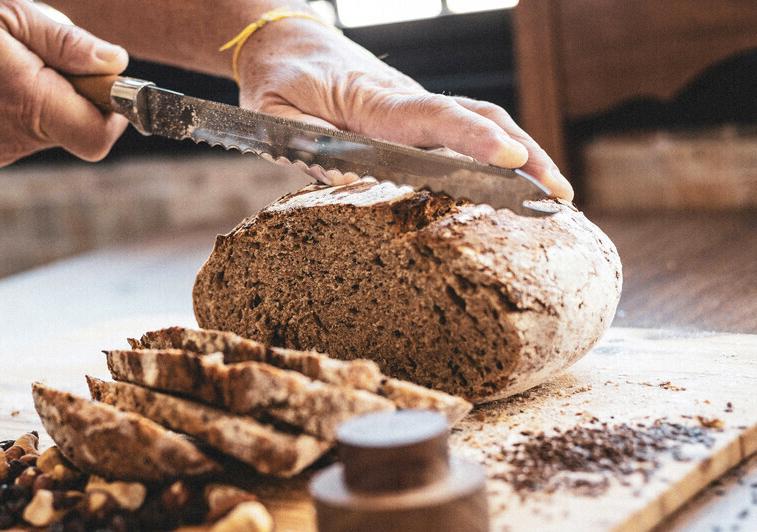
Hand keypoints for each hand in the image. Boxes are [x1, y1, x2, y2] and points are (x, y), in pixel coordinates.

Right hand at [0, 0, 128, 165]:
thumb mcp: (8, 15)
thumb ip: (67, 42)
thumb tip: (115, 62)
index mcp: (28, 103)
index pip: (98, 134)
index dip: (115, 110)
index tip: (107, 81)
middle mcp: (18, 138)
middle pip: (81, 128)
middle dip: (80, 93)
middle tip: (46, 55)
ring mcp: (4, 151)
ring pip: (56, 128)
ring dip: (52, 97)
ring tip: (12, 63)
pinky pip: (30, 131)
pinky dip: (29, 107)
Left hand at [235, 18, 573, 199]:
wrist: (282, 39)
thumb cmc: (276, 77)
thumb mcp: (272, 112)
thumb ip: (306, 145)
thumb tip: (355, 185)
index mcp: (370, 100)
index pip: (432, 117)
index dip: (473, 138)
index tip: (509, 158)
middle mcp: (402, 100)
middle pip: (475, 116)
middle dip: (523, 152)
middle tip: (558, 194)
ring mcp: (412, 105)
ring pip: (477, 120)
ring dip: (520, 153)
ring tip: (554, 194)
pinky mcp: (411, 116)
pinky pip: (460, 130)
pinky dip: (493, 152)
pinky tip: (514, 182)